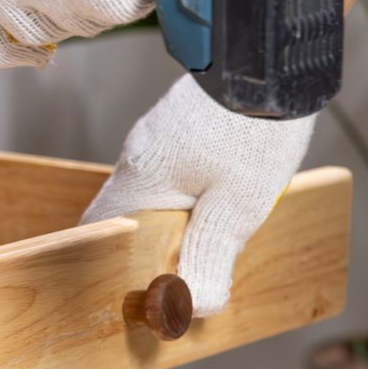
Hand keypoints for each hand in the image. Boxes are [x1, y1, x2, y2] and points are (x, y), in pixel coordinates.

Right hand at [82, 77, 315, 315]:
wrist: (269, 64)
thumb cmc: (252, 129)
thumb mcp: (238, 205)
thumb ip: (211, 256)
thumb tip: (194, 304)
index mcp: (138, 180)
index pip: (99, 229)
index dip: (110, 259)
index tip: (134, 281)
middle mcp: (136, 155)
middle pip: (129, 212)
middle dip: (153, 240)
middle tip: (189, 262)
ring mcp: (155, 134)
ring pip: (153, 188)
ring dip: (176, 212)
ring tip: (215, 224)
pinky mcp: (178, 123)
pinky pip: (172, 165)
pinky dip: (189, 186)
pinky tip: (223, 187)